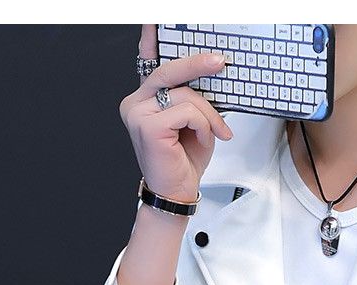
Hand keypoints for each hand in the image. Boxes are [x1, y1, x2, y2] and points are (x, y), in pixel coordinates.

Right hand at [118, 25, 233, 202]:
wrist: (177, 193)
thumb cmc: (183, 159)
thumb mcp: (193, 122)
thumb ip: (193, 98)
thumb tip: (210, 72)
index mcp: (144, 99)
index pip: (148, 62)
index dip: (151, 39)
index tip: (155, 19)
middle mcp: (136, 103)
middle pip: (169, 71)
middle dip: (198, 64)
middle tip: (220, 62)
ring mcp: (138, 114)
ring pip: (186, 95)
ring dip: (209, 115)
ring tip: (216, 132)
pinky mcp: (148, 126)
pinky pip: (187, 111)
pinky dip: (203, 125)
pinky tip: (201, 139)